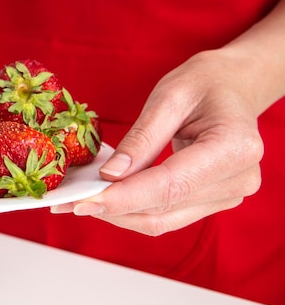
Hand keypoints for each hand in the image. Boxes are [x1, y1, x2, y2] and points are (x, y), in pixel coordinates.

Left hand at [51, 50, 264, 235]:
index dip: (123, 198)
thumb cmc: (204, 84)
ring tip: (77, 203)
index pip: (170, 185)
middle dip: (111, 207)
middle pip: (163, 207)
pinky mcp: (213, 202)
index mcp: (234, 147)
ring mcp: (229, 195)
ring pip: (161, 220)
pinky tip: (104, 199)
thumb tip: (110, 176)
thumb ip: (141, 139)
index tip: (82, 203)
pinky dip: (131, 210)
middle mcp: (238, 179)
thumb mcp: (168, 97)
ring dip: (117, 214)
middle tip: (66, 203)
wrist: (233, 88)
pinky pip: (166, 215)